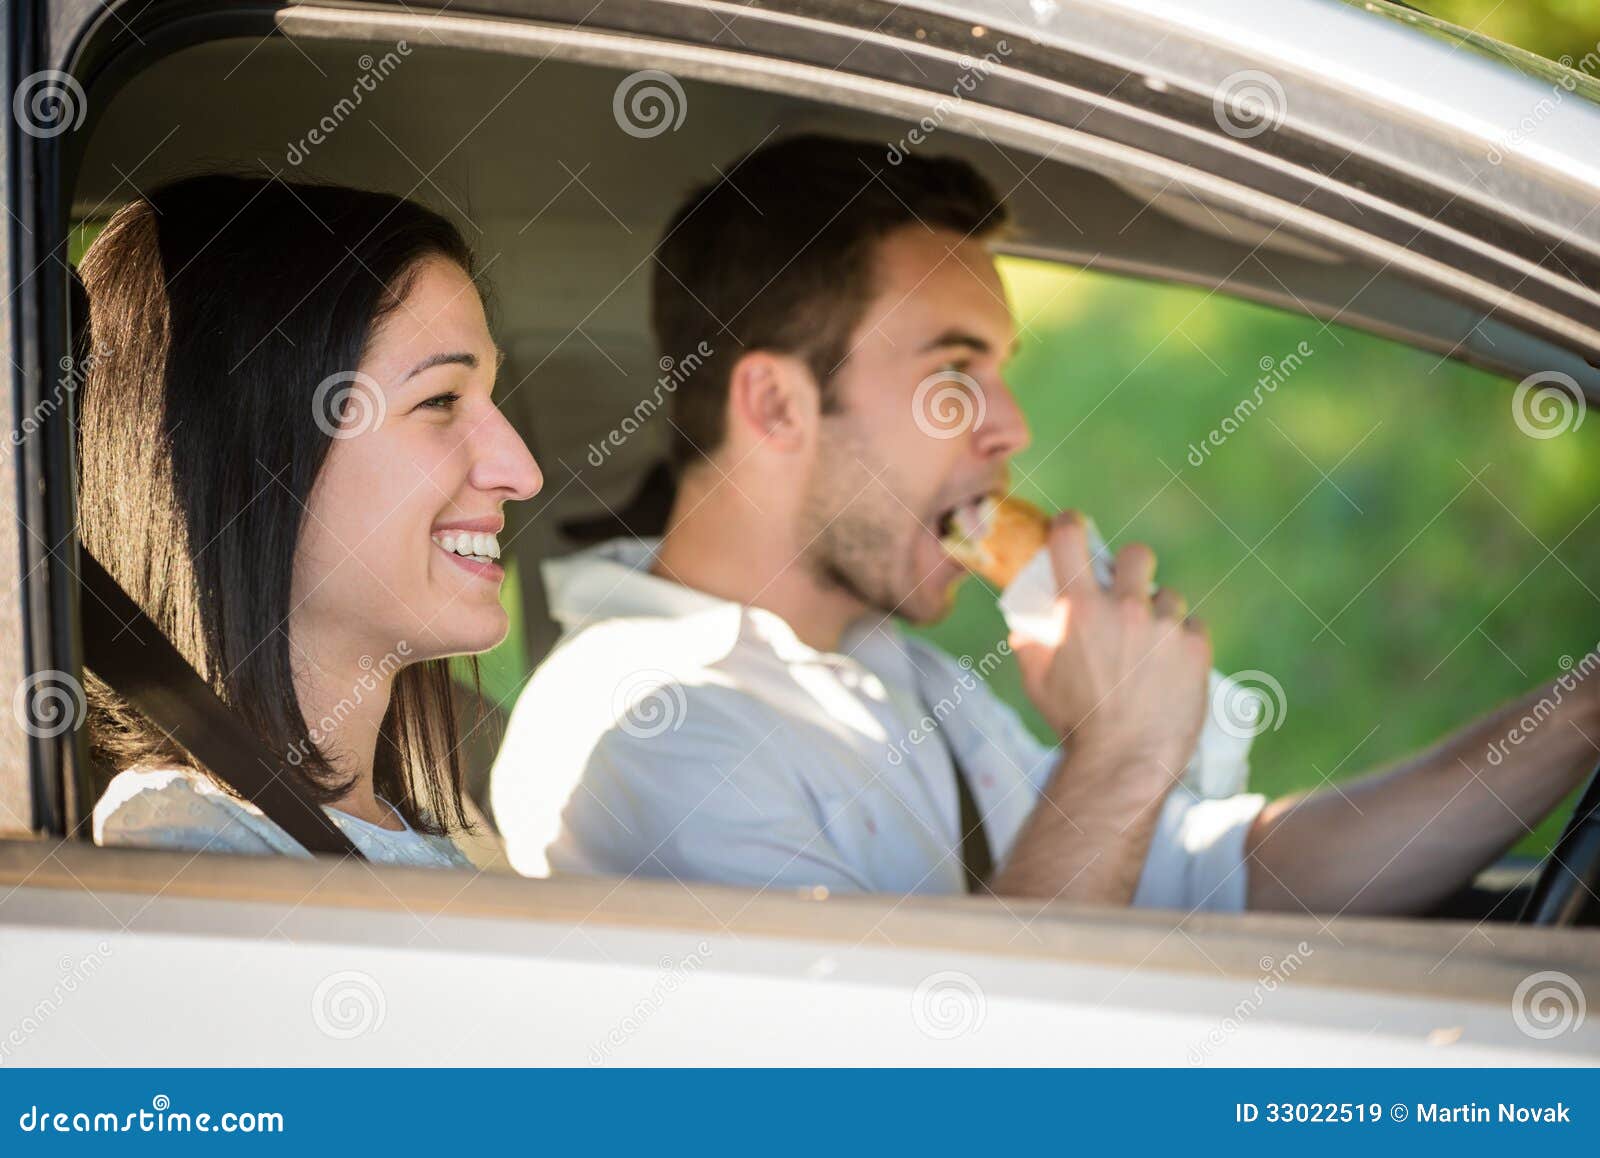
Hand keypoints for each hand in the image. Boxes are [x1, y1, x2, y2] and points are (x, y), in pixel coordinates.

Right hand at [1009, 511, 1210, 777]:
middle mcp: (1124, 607)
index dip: (1070, 525)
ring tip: (1150, 650)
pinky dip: (1184, 643)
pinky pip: (1194, 627)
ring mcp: (1164, 626)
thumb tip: (1026, 621)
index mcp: (1079, 608)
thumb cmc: (1075, 722)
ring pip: (1168, 597)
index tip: (1073, 529)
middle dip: (1130, 569)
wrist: (1123, 762)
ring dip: (1160, 615)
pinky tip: (1172, 668)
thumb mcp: (1036, 680)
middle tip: (1127, 593)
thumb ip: (1029, 641)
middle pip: (1136, 554)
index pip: (1070, 535)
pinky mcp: (1196, 648)